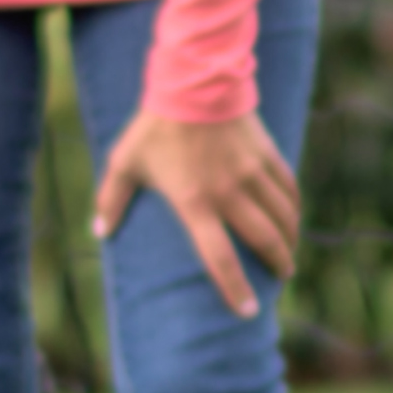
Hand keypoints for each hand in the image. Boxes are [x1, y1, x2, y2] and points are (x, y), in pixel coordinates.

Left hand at [95, 108, 302, 315]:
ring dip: (290, 238)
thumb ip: (111, 199)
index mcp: (195, 203)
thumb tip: (98, 232)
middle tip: (282, 279)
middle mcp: (229, 193)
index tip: (248, 311)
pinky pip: (288, 186)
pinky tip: (294, 216)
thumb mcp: (125, 162)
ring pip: (282, 215)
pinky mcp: (266, 153)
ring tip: (290, 253)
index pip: (219, 257)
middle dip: (277, 264)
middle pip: (263, 240)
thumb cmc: (154, 126)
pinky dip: (294, 205)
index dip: (234, 288)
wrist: (192, 81)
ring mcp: (252, 173)